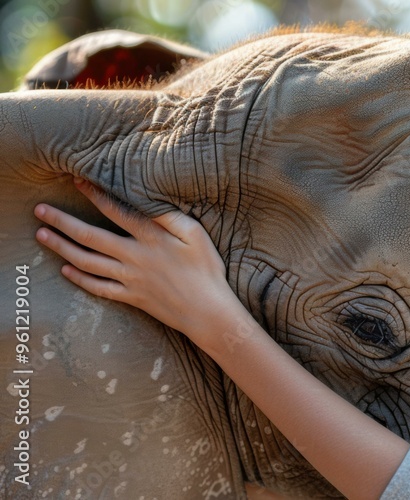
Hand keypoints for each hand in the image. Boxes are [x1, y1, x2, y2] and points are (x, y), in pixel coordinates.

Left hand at [34, 178, 242, 348]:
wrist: (207, 312)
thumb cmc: (206, 270)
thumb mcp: (196, 235)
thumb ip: (170, 217)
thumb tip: (149, 200)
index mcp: (151, 238)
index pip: (116, 211)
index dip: (94, 195)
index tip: (76, 181)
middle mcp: (134, 257)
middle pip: (90, 237)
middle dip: (62, 222)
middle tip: (40, 210)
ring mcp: (129, 279)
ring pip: (87, 262)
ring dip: (61, 247)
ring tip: (42, 235)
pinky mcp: (130, 297)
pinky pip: (98, 288)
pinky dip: (79, 279)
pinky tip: (65, 270)